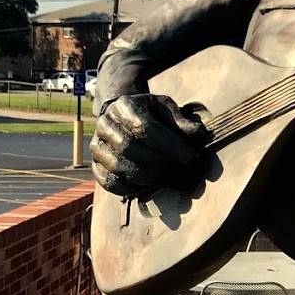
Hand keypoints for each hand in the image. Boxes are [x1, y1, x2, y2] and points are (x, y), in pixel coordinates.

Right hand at [91, 93, 205, 197]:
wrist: (125, 117)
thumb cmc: (152, 114)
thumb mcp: (167, 109)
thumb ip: (182, 121)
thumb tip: (199, 135)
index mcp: (124, 105)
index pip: (145, 127)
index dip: (169, 145)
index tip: (189, 157)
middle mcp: (105, 123)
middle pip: (130, 148)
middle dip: (160, 163)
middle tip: (180, 172)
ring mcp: (97, 145)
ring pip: (118, 166)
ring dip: (147, 177)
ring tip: (168, 179)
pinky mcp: (95, 165)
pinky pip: (109, 182)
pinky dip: (130, 189)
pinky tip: (149, 188)